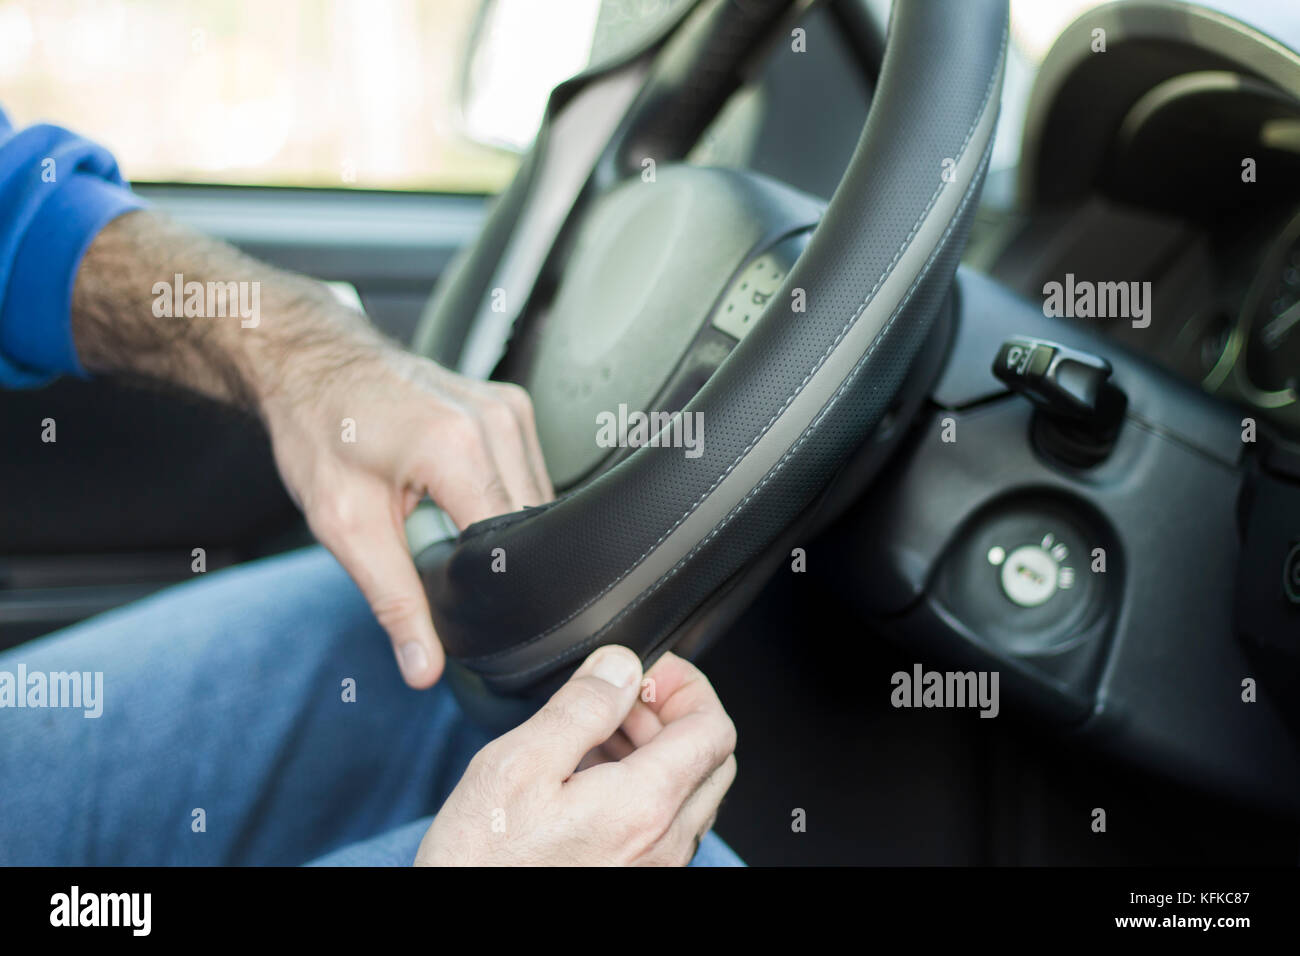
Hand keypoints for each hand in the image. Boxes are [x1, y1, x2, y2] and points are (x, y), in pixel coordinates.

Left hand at [70, 211, 552, 688]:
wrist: (311, 360)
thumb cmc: (319, 427)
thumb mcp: (345, 526)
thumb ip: (393, 600)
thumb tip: (424, 665)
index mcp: (459, 447)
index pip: (513, 546)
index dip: (495, 589)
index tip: (468, 608)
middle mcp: (497, 422)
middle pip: (532, 526)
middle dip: (499, 561)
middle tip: (441, 562)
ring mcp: (510, 409)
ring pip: (538, 503)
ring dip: (504, 531)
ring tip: (446, 526)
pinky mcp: (512, 408)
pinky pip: (531, 475)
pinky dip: (505, 502)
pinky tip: (461, 504)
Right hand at [415, 647, 737, 865]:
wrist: (460, 929)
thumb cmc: (481, 862)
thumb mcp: (517, 765)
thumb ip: (580, 708)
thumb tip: (622, 666)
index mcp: (643, 805)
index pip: (713, 729)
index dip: (686, 686)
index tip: (646, 671)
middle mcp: (662, 843)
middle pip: (711, 759)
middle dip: (673, 714)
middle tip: (620, 698)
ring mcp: (653, 868)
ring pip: (688, 790)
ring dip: (657, 750)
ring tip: (595, 734)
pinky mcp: (634, 879)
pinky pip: (664, 823)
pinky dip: (642, 786)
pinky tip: (589, 777)